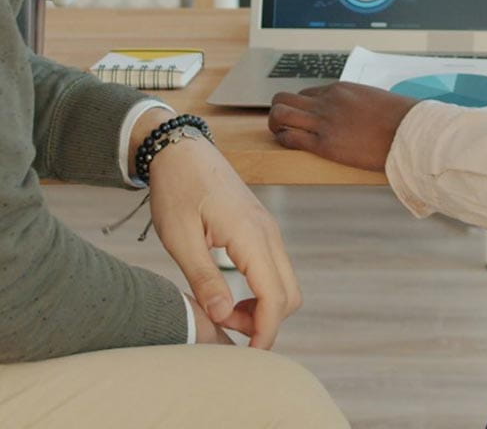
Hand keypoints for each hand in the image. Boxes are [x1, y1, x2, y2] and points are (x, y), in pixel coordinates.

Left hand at [144, 131, 301, 347]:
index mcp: (250, 234)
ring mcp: (268, 228)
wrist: (182, 149)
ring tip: (223, 309)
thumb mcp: (180, 238)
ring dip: (263, 307)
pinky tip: (230, 292)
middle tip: (225, 328)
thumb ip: (204, 279)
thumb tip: (225, 317)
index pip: (275, 297)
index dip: (264, 333)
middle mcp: (268, 232)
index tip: (243, 357)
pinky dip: (261, 289)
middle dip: (265, 323)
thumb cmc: (177, 188)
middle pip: (290, 294)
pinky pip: (274, 268)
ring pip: (285, 282)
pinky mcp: (261, 227)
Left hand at [269, 82, 417, 170]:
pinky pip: (290, 138)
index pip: (307, 93)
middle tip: (285, 124)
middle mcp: (327, 102)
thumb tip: (354, 113)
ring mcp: (324, 122)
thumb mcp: (373, 99)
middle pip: (285, 98)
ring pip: (280, 113)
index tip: (306, 119)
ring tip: (281, 133)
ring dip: (276, 124)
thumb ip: (355, 103)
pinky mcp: (325, 144)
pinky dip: (284, 140)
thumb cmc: (399, 117)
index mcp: (339, 89)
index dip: (303, 107)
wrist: (408, 131)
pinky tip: (288, 144)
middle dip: (279, 111)